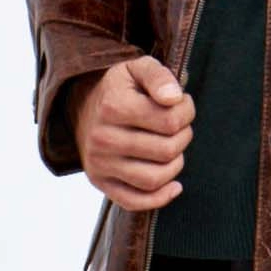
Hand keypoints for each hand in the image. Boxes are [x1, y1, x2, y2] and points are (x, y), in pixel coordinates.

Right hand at [68, 54, 195, 208]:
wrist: (83, 105)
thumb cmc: (121, 88)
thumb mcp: (137, 68)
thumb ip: (159, 76)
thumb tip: (175, 98)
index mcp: (113, 106)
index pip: (171, 120)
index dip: (187, 111)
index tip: (182, 104)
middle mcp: (103, 138)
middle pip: (167, 150)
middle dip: (183, 137)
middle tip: (178, 127)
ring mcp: (99, 163)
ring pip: (155, 178)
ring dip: (175, 165)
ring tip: (172, 148)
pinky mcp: (100, 182)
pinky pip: (135, 201)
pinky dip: (160, 198)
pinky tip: (174, 185)